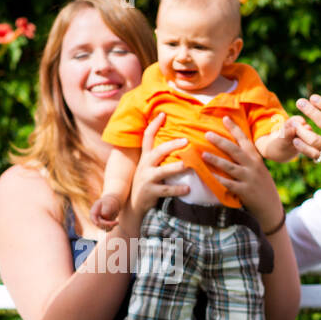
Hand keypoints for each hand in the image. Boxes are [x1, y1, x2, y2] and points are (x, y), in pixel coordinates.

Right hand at [89, 194, 121, 230]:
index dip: (94, 221)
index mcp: (94, 211)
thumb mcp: (108, 203)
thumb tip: (104, 215)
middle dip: (107, 224)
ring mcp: (99, 222)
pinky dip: (112, 226)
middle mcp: (96, 218)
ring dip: (111, 226)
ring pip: (104, 228)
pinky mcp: (104, 225)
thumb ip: (106, 209)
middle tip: (117, 222)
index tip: (97, 224)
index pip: (92, 217)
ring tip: (117, 222)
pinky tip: (116, 222)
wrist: (113, 204)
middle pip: (99, 224)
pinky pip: (108, 229)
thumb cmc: (110, 202)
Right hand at [122, 113, 188, 234]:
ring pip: (162, 171)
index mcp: (145, 157)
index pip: (147, 137)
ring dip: (175, 167)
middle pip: (158, 152)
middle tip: (186, 141)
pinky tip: (188, 188)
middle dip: (172, 145)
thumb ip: (158, 157)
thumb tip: (177, 143)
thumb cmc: (146, 182)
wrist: (132, 205)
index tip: (163, 114)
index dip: (154, 125)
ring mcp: (147, 179)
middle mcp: (145, 166)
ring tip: (187, 164)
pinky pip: (166, 190)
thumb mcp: (148, 167)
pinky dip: (177, 189)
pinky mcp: (150, 192)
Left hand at [202, 117, 284, 231]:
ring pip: (230, 167)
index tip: (225, 118)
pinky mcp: (245, 192)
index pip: (244, 140)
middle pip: (235, 150)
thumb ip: (246, 159)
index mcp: (256, 158)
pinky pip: (230, 184)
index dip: (235, 129)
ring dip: (216, 160)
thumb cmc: (260, 186)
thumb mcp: (257, 169)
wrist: (271, 207)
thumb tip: (228, 147)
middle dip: (221, 141)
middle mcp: (253, 166)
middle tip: (207, 134)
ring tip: (203, 154)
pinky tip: (210, 176)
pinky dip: (220, 180)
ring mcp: (249, 179)